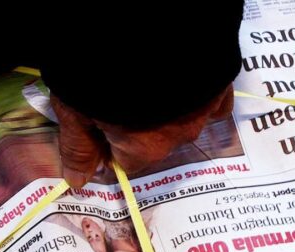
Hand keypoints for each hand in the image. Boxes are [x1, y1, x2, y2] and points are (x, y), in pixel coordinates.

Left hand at [50, 84, 234, 186]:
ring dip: (168, 107)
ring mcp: (203, 109)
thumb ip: (78, 147)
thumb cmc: (99, 72)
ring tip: (149, 78)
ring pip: (184, 118)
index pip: (125, 161)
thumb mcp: (75, 111)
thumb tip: (78, 182)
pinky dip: (199, 93)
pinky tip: (185, 77)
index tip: (96, 116)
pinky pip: (214, 99)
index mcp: (144, 150)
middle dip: (138, 123)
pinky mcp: (220, 82)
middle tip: (119, 91)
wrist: (146, 26)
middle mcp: (178, 137)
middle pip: (155, 141)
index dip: (107, 141)